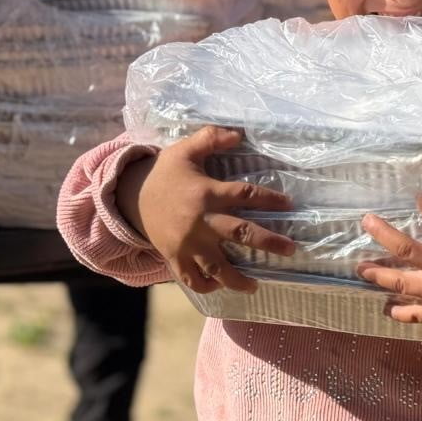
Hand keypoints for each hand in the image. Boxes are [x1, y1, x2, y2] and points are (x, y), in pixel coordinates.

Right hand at [117, 126, 294, 293]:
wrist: (130, 195)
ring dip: (238, 279)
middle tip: (291, 249)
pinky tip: (220, 286)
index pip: (245, 194)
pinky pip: (192, 278)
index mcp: (206, 193)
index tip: (289, 204)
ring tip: (254, 285)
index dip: (269, 199)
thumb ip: (211, 138)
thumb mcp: (186, 150)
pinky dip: (206, 286)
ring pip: (217, 266)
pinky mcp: (174, 258)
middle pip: (240, 233)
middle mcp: (201, 221)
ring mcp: (187, 243)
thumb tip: (238, 134)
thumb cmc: (165, 172)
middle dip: (268, 242)